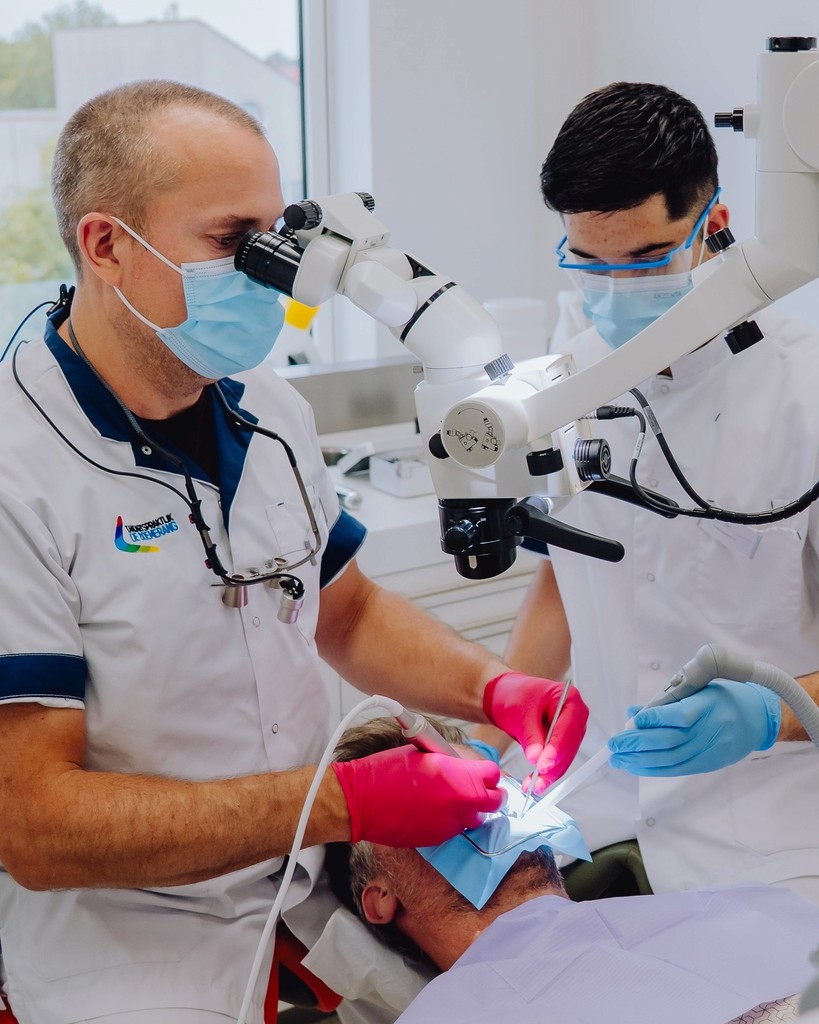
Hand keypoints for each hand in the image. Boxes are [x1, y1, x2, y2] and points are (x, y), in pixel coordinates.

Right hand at [331, 745, 502, 846]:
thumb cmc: (386, 771)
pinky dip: (451, 821)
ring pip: (475, 818)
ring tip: (451, 799)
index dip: (488, 773)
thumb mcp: (423, 753)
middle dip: (490, 794)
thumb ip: (450, 762)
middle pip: (494, 801)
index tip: (483, 772)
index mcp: (456, 774)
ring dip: (471, 810)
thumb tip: (465, 766)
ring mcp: (449, 823)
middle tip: (479, 789)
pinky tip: (433, 811)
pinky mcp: (437, 839)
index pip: (493, 775)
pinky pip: (455, 829)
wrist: (361, 802)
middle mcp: (458, 802)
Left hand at [482, 672, 588, 792]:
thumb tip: (536, 756)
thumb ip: (530, 736)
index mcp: (569, 699)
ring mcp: (570, 730)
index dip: (557, 749)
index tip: (544, 764)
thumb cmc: (515, 695)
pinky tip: (537, 782)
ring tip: (535, 785)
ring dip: (551, 773)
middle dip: (554, 765)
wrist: (506, 697)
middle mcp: (574, 715)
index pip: (567, 728)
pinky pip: (558, 760)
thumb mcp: (520, 713)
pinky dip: (548, 772)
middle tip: (539, 778)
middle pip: (569, 745)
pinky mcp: (561, 742)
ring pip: (565, 757)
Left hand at [608, 679, 780, 776]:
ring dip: (640, 761)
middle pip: (671, 741)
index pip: (680, 715)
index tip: (632, 720)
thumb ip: (666, 701)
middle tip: (614, 744)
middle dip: (638, 744)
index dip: (655, 719)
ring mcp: (710, 750)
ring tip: (618, 758)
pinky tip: (635, 766)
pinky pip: (677, 769)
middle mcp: (710, 730)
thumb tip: (632, 714)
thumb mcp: (698, 689)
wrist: (757, 718)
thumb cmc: (722, 698)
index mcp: (708, 706)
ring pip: (671, 759)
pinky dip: (653, 769)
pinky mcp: (708, 764)